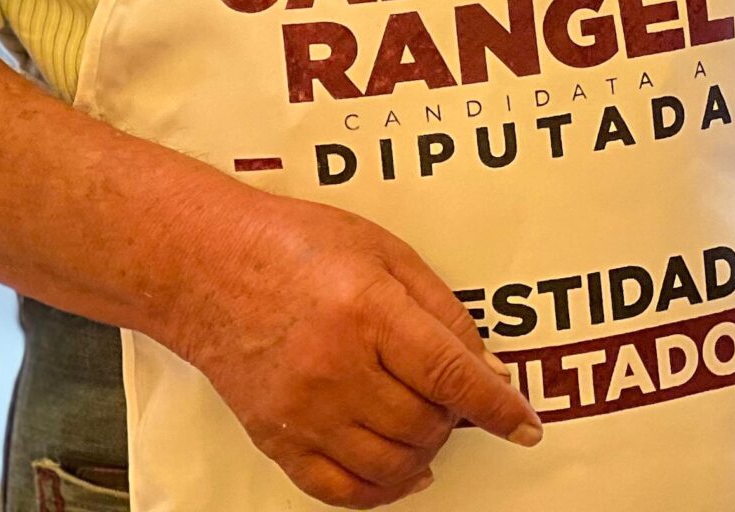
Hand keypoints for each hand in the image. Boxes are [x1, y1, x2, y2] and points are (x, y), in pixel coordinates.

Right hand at [156, 183, 540, 507]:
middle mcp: (335, 368)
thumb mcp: (386, 252)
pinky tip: (401, 471)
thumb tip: (488, 367)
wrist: (208, 267)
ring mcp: (302, 410)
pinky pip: (339, 490)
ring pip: (389, 463)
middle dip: (456, 418)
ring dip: (425, 451)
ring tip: (428, 424)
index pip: (450, 374)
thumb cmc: (299, 246)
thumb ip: (441, 309)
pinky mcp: (275, 438)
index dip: (497, 406)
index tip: (525, 424)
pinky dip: (380, 490)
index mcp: (369, 311)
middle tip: (455, 397)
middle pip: (424, 422)